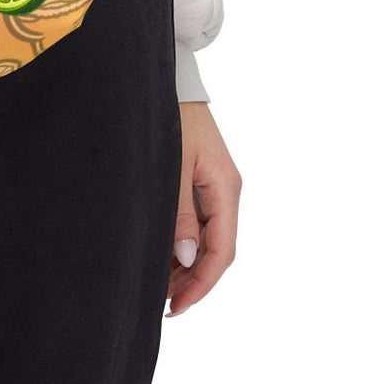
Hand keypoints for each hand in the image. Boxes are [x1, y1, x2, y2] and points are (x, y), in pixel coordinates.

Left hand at [167, 101, 239, 316]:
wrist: (169, 77)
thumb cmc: (170, 115)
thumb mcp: (172, 164)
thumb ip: (179, 212)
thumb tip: (186, 257)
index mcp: (226, 188)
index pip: (222, 251)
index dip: (201, 283)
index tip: (177, 307)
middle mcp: (226, 190)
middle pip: (216, 249)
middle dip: (192, 279)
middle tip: (163, 302)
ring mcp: (215, 184)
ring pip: (207, 237)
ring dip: (186, 263)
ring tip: (159, 284)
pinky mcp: (201, 177)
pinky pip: (198, 220)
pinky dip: (182, 241)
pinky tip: (162, 253)